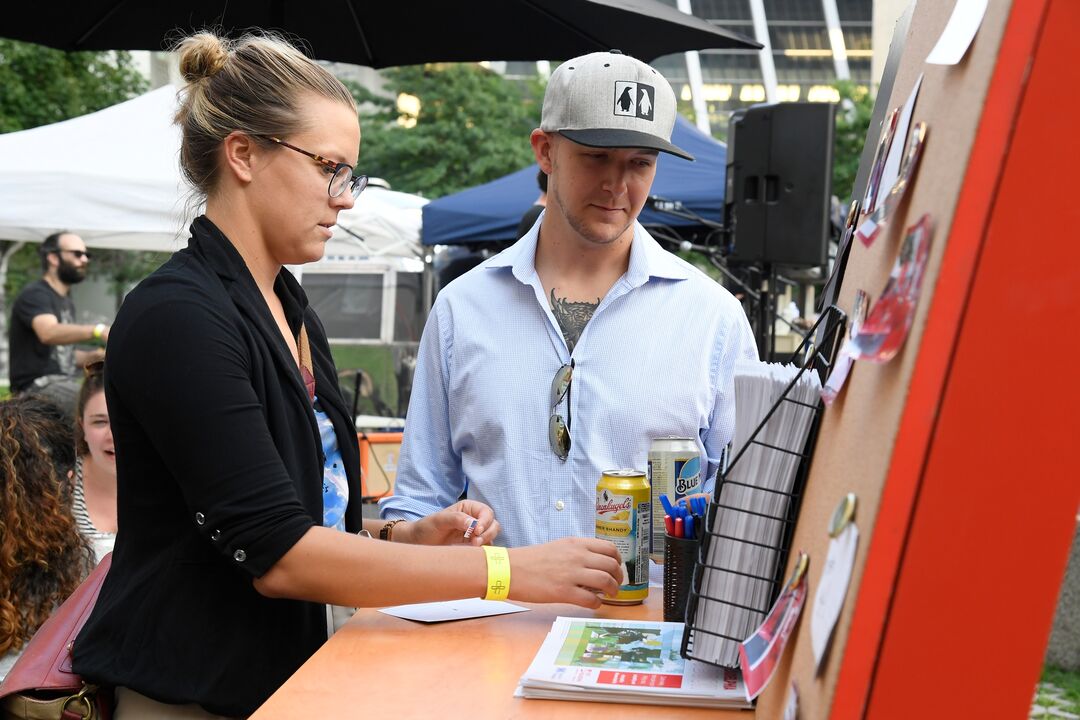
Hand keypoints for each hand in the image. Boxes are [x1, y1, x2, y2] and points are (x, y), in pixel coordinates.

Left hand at [391, 500, 499, 546]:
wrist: (418, 543)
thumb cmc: (426, 527)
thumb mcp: (438, 520)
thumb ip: (456, 519)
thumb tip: (473, 524)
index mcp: (468, 508)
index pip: (486, 513)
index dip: (485, 521)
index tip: (476, 531)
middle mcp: (475, 519)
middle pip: (493, 524)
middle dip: (488, 533)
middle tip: (475, 543)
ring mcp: (475, 534)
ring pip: (491, 537)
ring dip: (487, 542)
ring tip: (473, 548)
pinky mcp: (473, 546)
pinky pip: (485, 548)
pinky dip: (484, 551)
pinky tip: (475, 554)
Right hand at [507, 537, 621, 608]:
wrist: (510, 569)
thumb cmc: (531, 560)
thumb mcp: (558, 547)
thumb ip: (578, 552)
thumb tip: (595, 564)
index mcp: (576, 544)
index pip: (609, 548)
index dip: (617, 560)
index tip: (616, 568)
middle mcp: (577, 556)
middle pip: (611, 565)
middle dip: (618, 577)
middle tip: (615, 584)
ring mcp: (571, 574)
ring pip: (606, 581)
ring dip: (612, 590)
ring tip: (609, 595)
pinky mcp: (564, 592)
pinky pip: (591, 599)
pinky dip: (597, 603)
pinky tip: (593, 603)